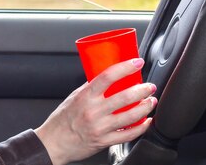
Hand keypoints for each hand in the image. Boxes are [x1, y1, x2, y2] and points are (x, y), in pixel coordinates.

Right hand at [34, 58, 157, 164]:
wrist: (54, 142)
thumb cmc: (62, 119)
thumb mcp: (74, 97)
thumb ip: (90, 88)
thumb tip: (107, 78)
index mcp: (85, 96)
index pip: (108, 76)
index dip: (125, 67)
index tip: (137, 62)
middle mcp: (93, 110)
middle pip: (124, 96)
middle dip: (142, 89)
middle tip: (149, 86)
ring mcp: (100, 127)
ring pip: (130, 116)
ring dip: (145, 107)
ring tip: (151, 101)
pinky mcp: (105, 141)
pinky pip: (128, 134)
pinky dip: (142, 127)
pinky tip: (147, 121)